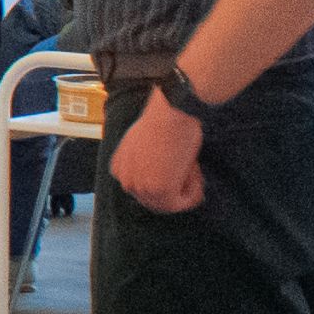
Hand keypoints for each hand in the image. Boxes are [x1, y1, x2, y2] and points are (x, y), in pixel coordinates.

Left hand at [110, 94, 206, 212]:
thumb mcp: (143, 144)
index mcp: (118, 169)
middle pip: (156, 201)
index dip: (168, 180)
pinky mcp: (160, 190)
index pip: (144, 189)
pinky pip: (183, 202)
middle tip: (191, 168)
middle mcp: (125, 181)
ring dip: (187, 187)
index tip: (180, 165)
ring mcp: (141, 188)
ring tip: (191, 164)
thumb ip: (146, 163)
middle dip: (178, 188)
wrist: (171, 109)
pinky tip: (193, 168)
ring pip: (172, 204)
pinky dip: (195, 190)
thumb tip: (162, 177)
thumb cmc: (164, 120)